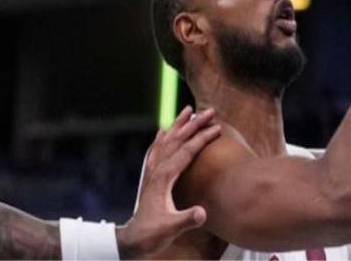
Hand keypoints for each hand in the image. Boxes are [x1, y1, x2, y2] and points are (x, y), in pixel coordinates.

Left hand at [117, 106, 221, 258]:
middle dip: (194, 124)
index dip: (202, 138)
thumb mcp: (171, 229)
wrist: (133, 240)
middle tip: (210, 110)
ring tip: (189, 110)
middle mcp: (157, 169)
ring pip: (166, 140)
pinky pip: (157, 149)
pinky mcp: (151, 176)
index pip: (186, 151)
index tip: (217, 128)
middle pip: (177, 139)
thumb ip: (186, 219)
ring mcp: (152, 171)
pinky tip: (165, 130)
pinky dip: (163, 136)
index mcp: (164, 177)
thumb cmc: (152, 234)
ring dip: (179, 124)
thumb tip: (202, 212)